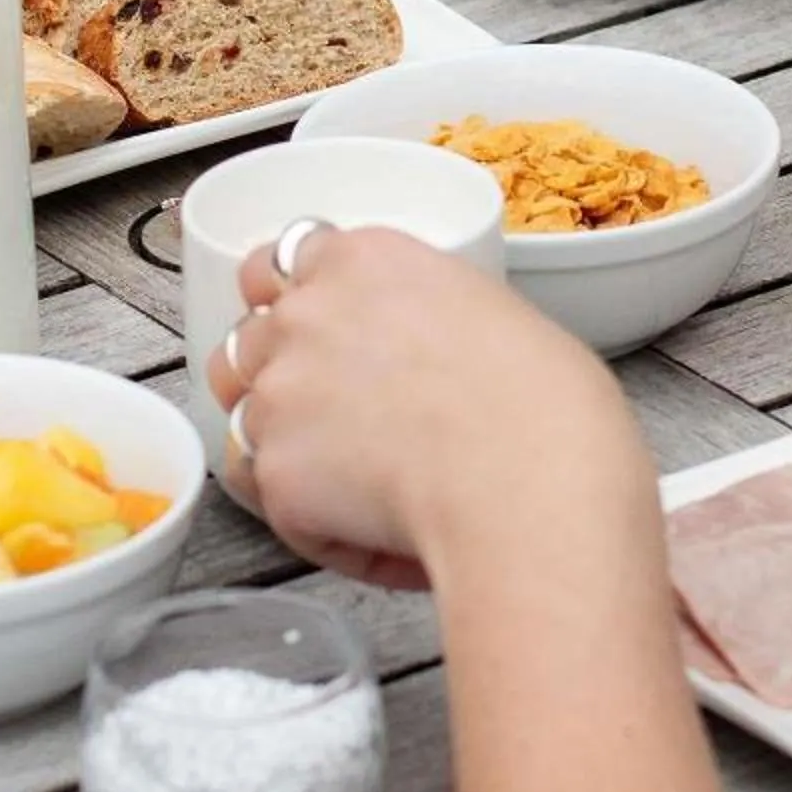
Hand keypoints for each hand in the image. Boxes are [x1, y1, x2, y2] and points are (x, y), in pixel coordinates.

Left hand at [205, 225, 647, 590]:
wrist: (530, 479)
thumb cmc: (546, 404)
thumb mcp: (494, 313)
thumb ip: (424, 315)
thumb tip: (427, 354)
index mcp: (364, 259)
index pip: (282, 261)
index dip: (295, 303)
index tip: (322, 335)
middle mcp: (306, 313)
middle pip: (249, 340)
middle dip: (281, 379)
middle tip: (341, 422)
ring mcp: (279, 392)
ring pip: (246, 422)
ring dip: (289, 452)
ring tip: (359, 488)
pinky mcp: (276, 473)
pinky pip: (276, 502)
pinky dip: (314, 524)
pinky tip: (376, 533)